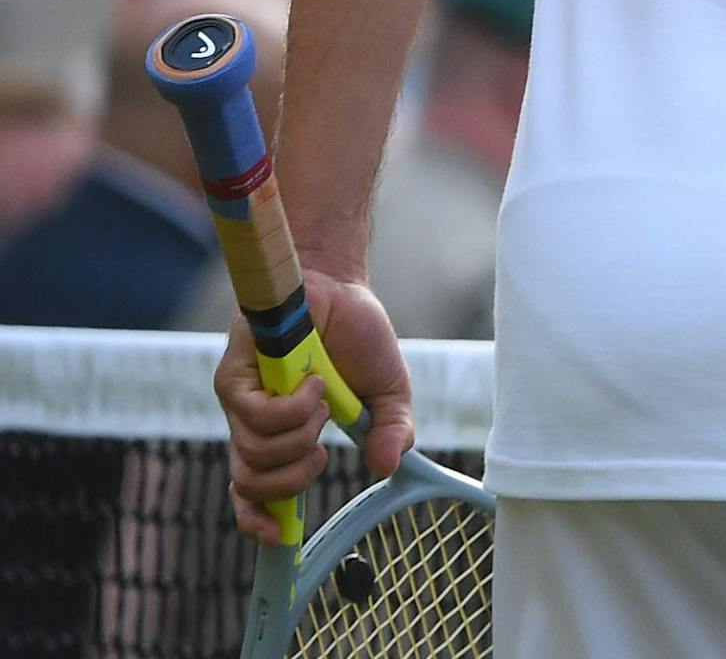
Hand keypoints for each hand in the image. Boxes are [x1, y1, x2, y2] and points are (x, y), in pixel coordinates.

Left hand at [215, 272, 410, 541]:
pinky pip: (256, 415)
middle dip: (293, 478)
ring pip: (254, 453)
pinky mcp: (234, 375)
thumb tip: (386, 468)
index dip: (258, 520)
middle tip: (323, 451)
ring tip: (322, 400)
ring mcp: (241, 401)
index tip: (282, 536)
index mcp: (281, 436)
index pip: (252, 493)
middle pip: (249, 483)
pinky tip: (314, 384)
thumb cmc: (358, 338)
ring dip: (300, 435)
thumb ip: (393, 431)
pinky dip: (294, 407)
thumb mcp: (390, 393)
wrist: (342, 286)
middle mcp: (253, 424)